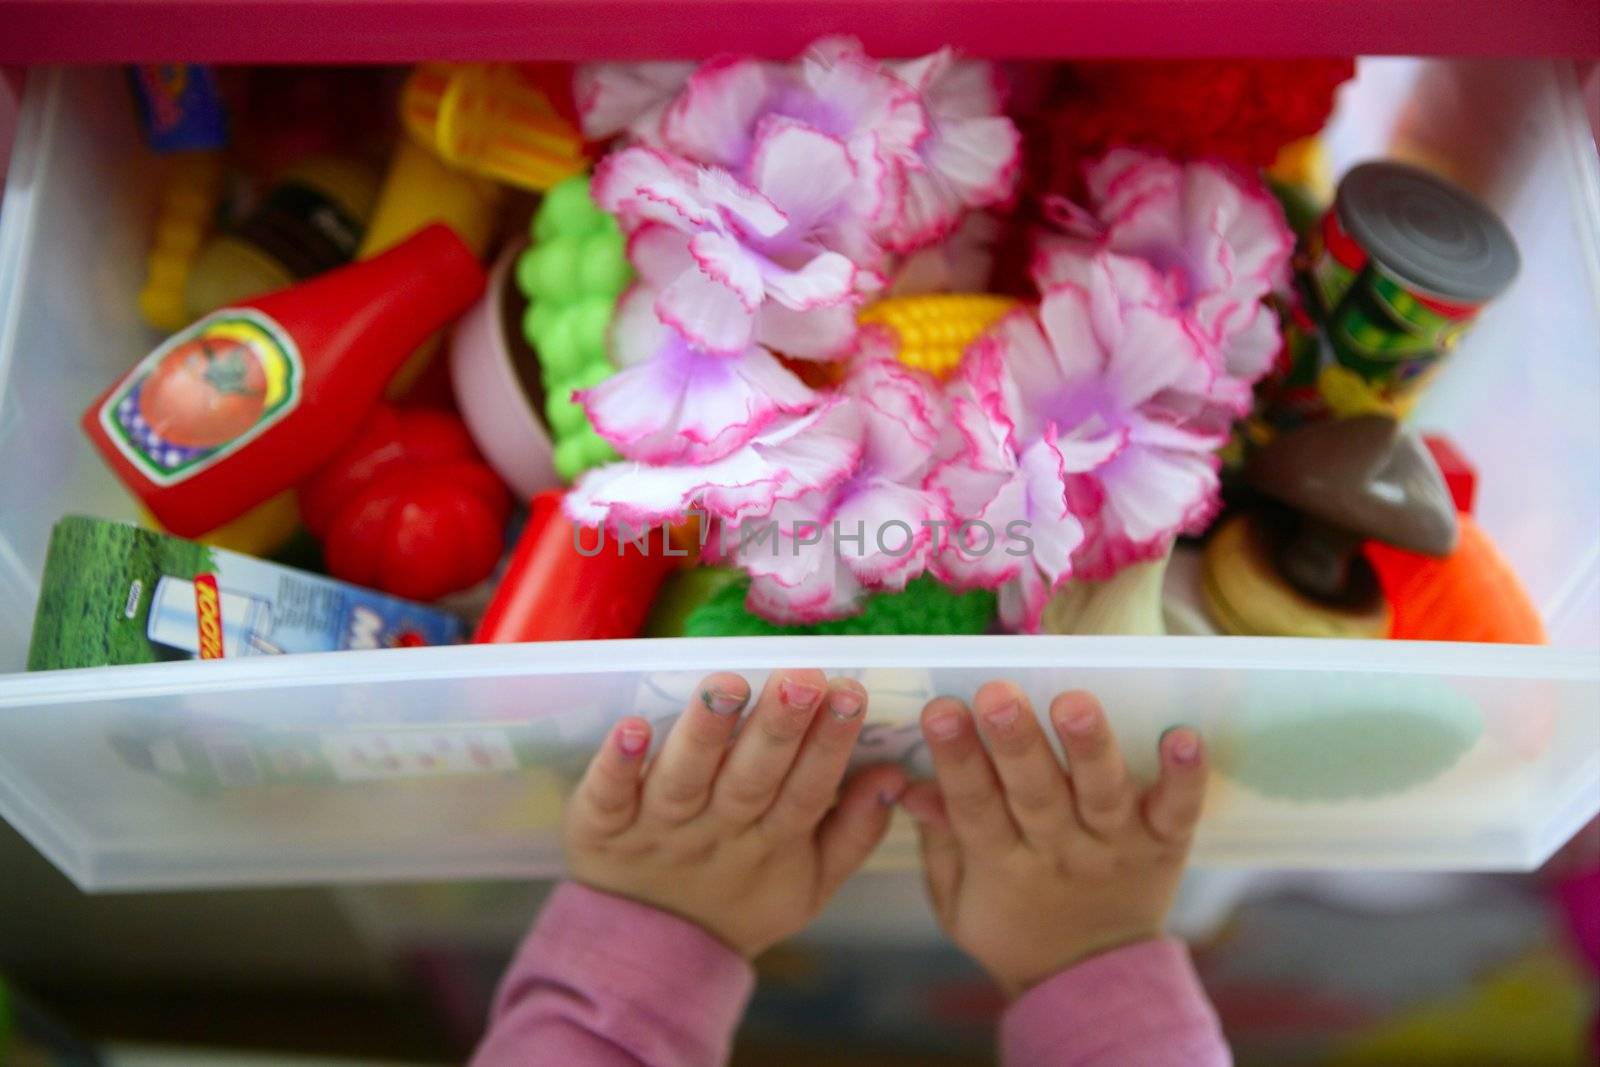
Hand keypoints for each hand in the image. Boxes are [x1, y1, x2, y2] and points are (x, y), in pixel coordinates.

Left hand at [565, 669, 907, 958]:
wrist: (653, 952)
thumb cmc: (742, 895)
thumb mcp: (810, 881)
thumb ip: (855, 830)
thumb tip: (895, 775)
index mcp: (771, 841)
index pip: (807, 790)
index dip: (830, 745)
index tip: (851, 692)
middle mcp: (716, 831)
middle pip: (750, 780)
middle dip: (777, 728)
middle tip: (802, 679)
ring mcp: (658, 829)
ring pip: (685, 780)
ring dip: (705, 734)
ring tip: (726, 686)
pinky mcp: (601, 826)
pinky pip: (609, 795)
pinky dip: (618, 764)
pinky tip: (632, 727)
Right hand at [900, 682, 1208, 998]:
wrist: (1089, 981)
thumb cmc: (1010, 924)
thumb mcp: (956, 899)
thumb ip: (939, 841)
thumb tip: (911, 786)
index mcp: (1002, 866)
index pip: (974, 807)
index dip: (956, 759)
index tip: (939, 711)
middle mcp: (1060, 853)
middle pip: (1036, 795)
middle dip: (1016, 743)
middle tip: (998, 696)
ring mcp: (1114, 847)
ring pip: (1101, 795)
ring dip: (1088, 748)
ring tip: (1074, 704)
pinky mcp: (1163, 845)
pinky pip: (1177, 811)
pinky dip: (1184, 778)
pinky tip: (1184, 737)